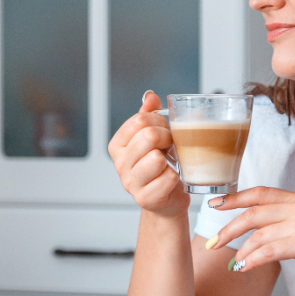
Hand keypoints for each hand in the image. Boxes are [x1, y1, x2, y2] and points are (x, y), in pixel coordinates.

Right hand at [108, 91, 189, 216]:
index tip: (166, 129)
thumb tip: (150, 96)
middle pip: (149, 136)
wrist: (166, 199)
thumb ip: (149, 115)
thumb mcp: (153, 137)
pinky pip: (169, 178)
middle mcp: (120, 163)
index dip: (160, 121)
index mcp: (118, 144)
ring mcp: (130, 183)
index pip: (139, 120)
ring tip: (170, 163)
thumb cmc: (160, 166)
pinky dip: (176, 177)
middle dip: (168, 137)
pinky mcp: (145, 198)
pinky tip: (172, 180)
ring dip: (171, 159)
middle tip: (171, 145)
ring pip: (157, 159)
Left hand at [207, 187, 294, 276]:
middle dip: (228, 229)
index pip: (259, 193)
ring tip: (233, 264)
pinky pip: (269, 251)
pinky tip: (244, 268)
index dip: (234, 197)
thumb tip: (273, 234)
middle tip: (212, 243)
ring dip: (240, 251)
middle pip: (251, 214)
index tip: (215, 203)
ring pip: (257, 235)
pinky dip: (252, 260)